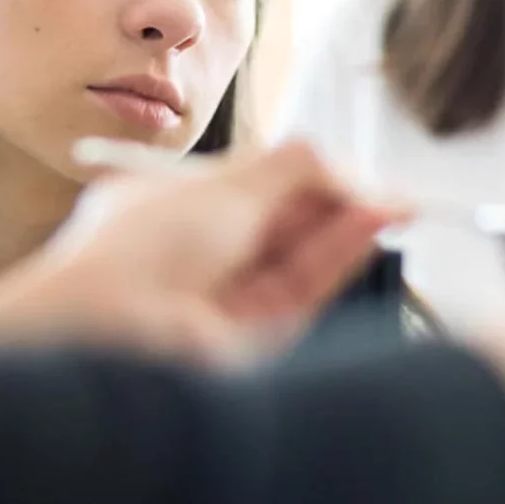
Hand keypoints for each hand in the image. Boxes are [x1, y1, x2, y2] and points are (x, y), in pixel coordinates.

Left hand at [0, 141, 397, 364]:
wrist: (110, 325)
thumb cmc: (142, 246)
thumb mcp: (227, 185)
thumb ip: (294, 167)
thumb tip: (341, 163)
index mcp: (172, 210)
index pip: (251, 190)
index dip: (306, 177)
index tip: (351, 167)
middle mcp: (197, 257)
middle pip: (283, 226)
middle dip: (337, 203)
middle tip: (390, 189)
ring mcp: (222, 301)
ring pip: (298, 259)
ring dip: (347, 228)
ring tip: (394, 203)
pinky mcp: (248, 340)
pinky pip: (302, 290)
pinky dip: (340, 257)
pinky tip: (372, 225)